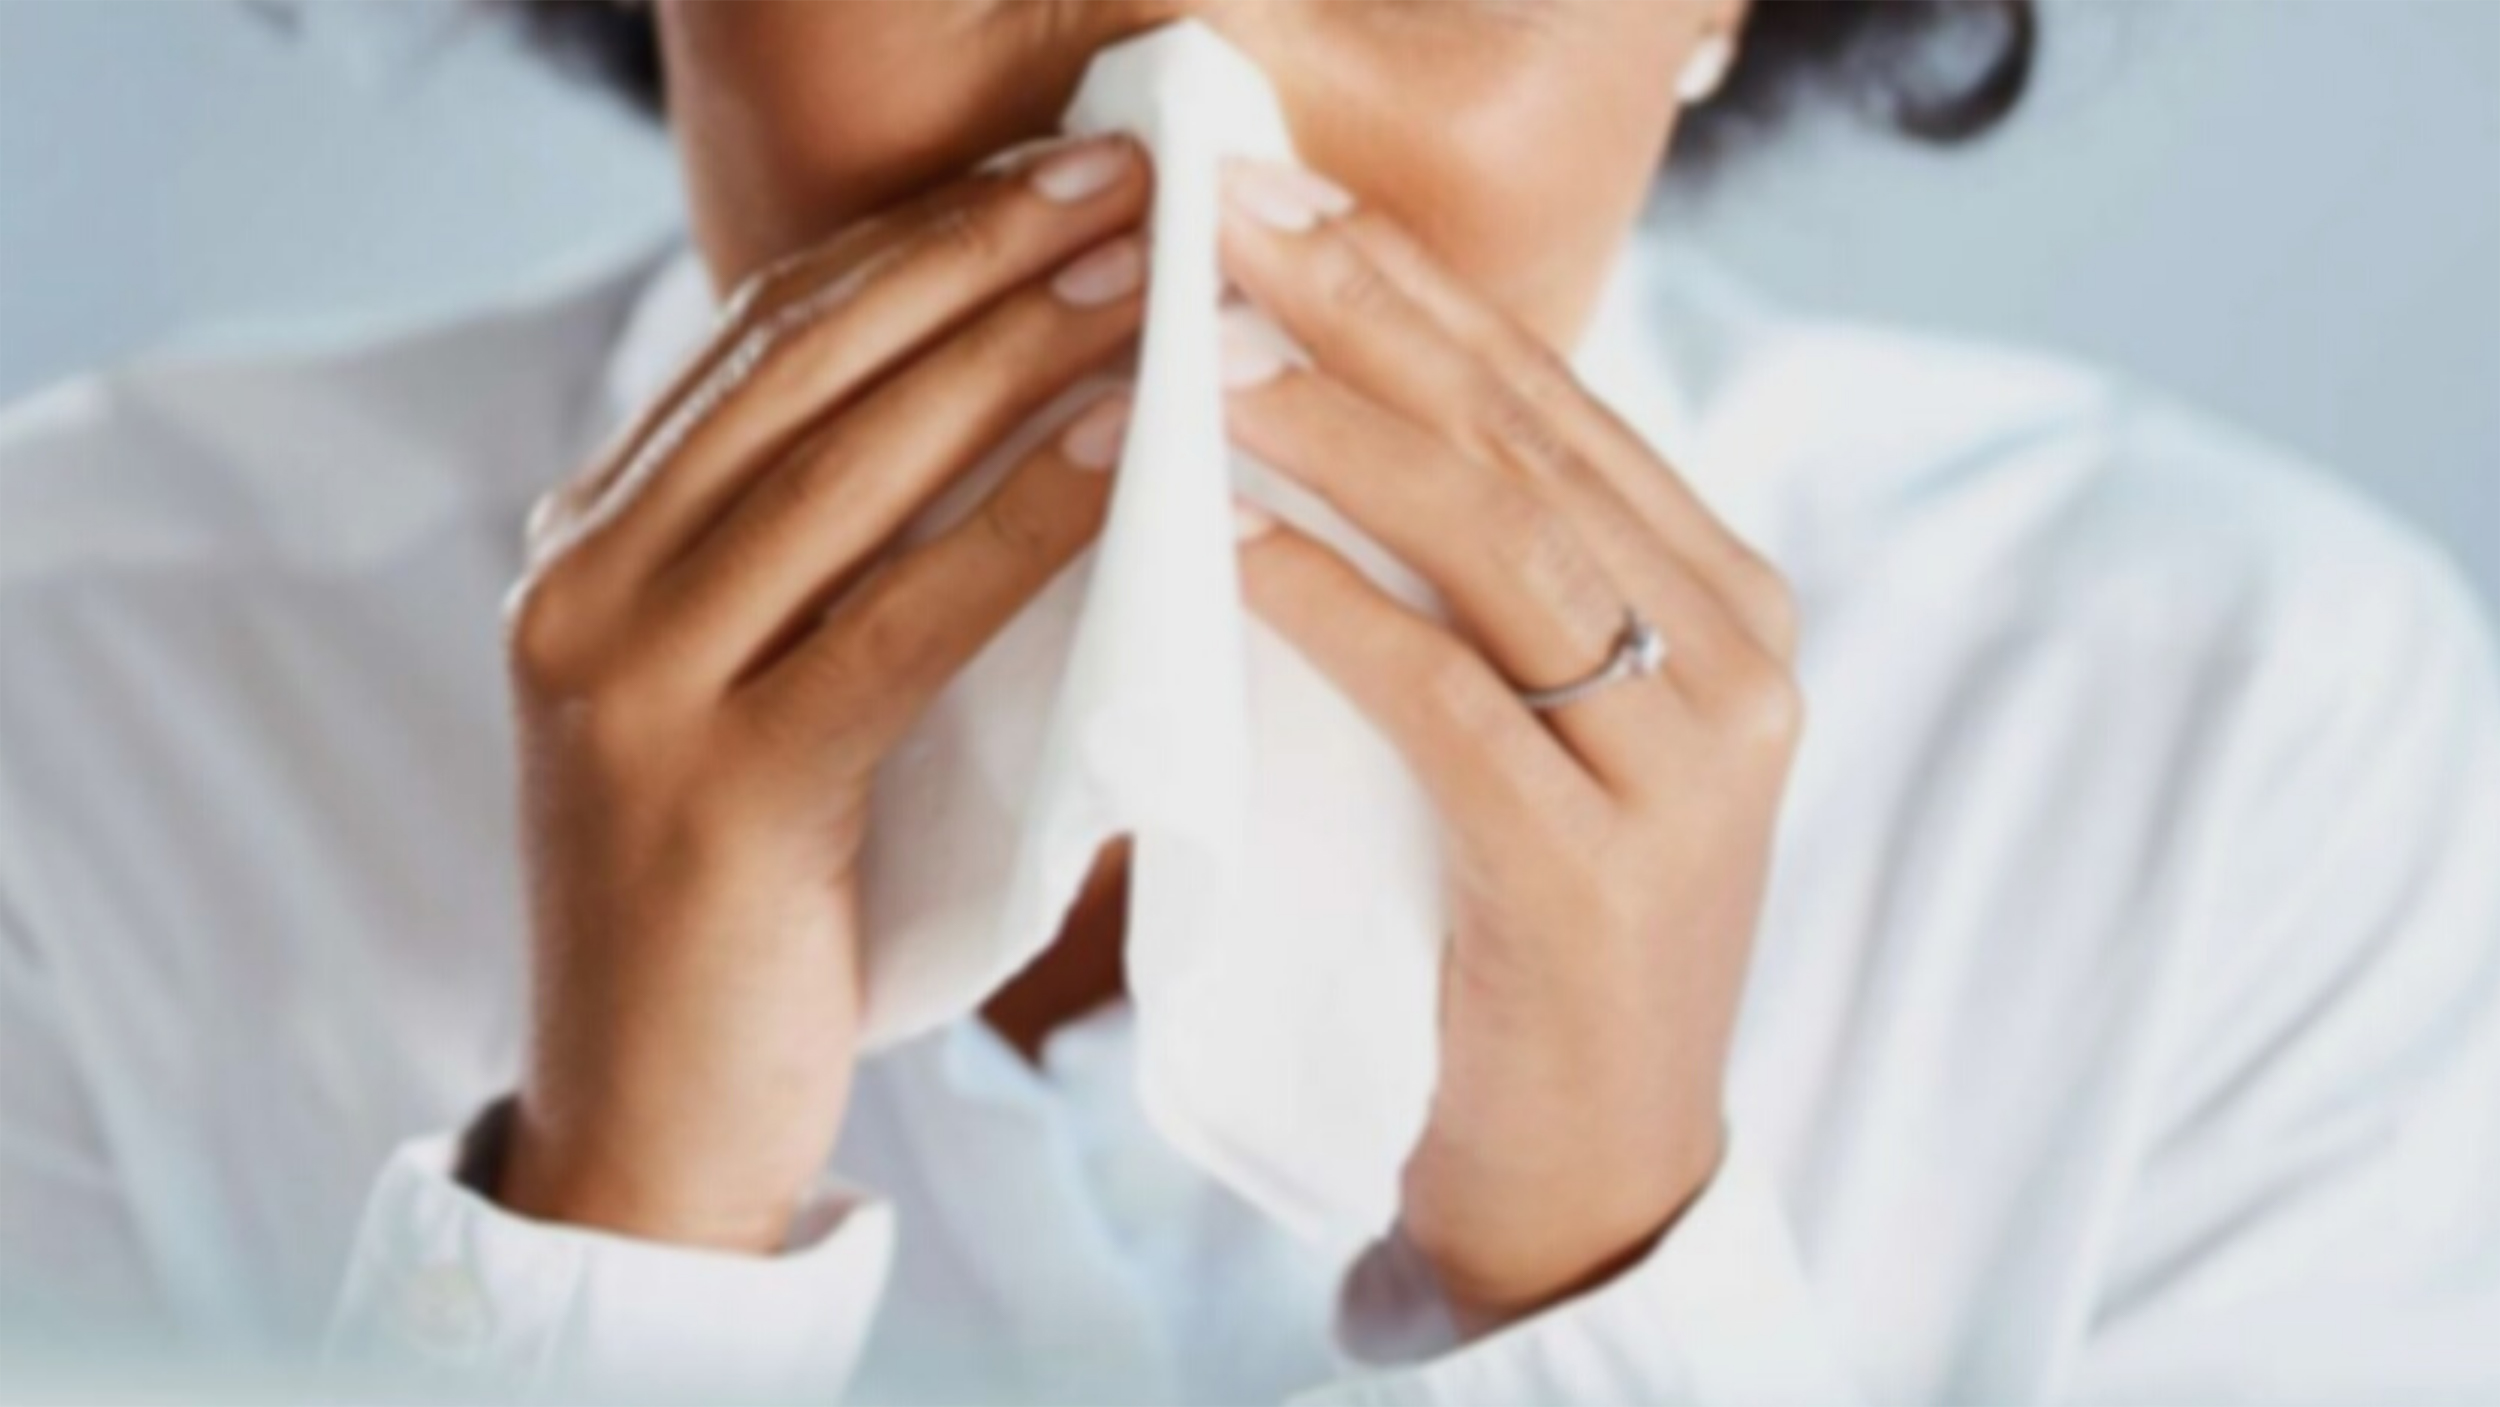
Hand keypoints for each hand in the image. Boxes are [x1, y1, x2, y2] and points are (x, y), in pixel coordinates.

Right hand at [494, 133, 1150, 1252]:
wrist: (649, 1135)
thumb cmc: (747, 916)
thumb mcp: (757, 699)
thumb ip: (820, 564)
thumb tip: (997, 419)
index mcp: (589, 544)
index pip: (764, 336)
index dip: (918, 239)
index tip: (1056, 175)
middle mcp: (583, 584)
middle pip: (805, 365)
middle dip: (979, 254)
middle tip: (1132, 180)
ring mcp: (630, 684)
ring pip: (849, 468)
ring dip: (1016, 355)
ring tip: (1152, 276)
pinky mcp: (718, 791)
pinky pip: (897, 621)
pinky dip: (1023, 526)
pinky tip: (1128, 457)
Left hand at [1215, 159, 1803, 1332]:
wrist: (1594, 1173)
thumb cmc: (1533, 933)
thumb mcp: (1546, 727)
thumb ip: (1496, 583)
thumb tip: (1334, 411)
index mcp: (1733, 603)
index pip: (1557, 403)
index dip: (1414, 291)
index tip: (1279, 204)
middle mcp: (1740, 659)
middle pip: (1530, 441)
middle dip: (1365, 316)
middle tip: (1221, 223)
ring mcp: (1690, 766)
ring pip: (1500, 544)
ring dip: (1333, 438)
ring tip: (1194, 365)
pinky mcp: (1602, 872)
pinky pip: (1451, 700)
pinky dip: (1335, 610)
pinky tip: (1228, 546)